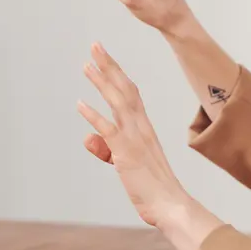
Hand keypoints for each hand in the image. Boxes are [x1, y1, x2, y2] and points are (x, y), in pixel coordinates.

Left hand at [77, 41, 190, 226]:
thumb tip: (88, 137)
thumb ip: (106, 148)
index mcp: (144, 126)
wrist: (170, 202)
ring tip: (87, 65)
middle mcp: (141, 126)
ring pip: (117, 102)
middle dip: (109, 66)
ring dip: (101, 82)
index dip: (117, 73)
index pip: (130, 92)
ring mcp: (134, 137)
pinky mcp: (126, 152)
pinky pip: (109, 130)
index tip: (105, 57)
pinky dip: (94, 116)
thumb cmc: (151, 185)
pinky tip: (80, 104)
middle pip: (124, 89)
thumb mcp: (125, 163)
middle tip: (95, 46)